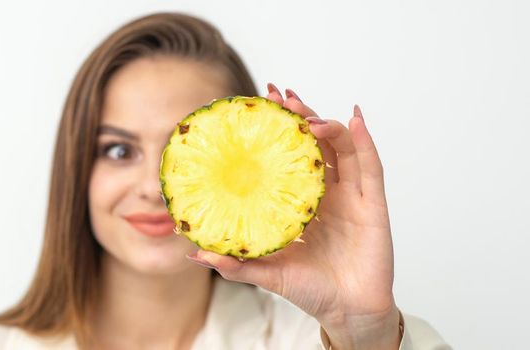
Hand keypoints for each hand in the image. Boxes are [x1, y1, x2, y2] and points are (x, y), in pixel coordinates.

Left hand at [189, 84, 400, 348]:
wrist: (347, 312)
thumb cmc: (309, 289)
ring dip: (326, 125)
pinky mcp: (373, 204)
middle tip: (281, 97)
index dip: (277, 132)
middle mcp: (326, 193)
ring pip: (341, 148)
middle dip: (300, 117)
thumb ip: (234, 264)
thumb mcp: (266, 272)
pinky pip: (370, 167)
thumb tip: (194, 254)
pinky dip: (363, 141)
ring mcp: (351, 196)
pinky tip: (353, 120)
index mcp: (301, 203)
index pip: (288, 157)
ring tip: (306, 114)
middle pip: (316, 145)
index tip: (258, 107)